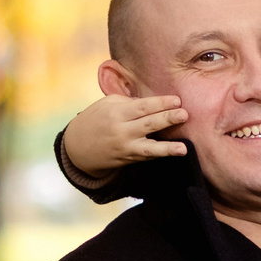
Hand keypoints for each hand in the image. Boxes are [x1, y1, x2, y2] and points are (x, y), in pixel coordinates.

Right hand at [62, 96, 190, 177]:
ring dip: (167, 148)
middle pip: (148, 124)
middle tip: (184, 115)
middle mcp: (121, 131)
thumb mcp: (107, 104)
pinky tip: (176, 152)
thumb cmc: (95, 120)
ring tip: (183, 147)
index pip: (142, 107)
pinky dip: (161, 154)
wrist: (77, 148)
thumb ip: (129, 102)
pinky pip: (147, 157)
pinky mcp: (128, 159)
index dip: (160, 103)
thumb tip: (153, 103)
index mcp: (117, 113)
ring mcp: (125, 148)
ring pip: (149, 148)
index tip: (176, 100)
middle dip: (167, 119)